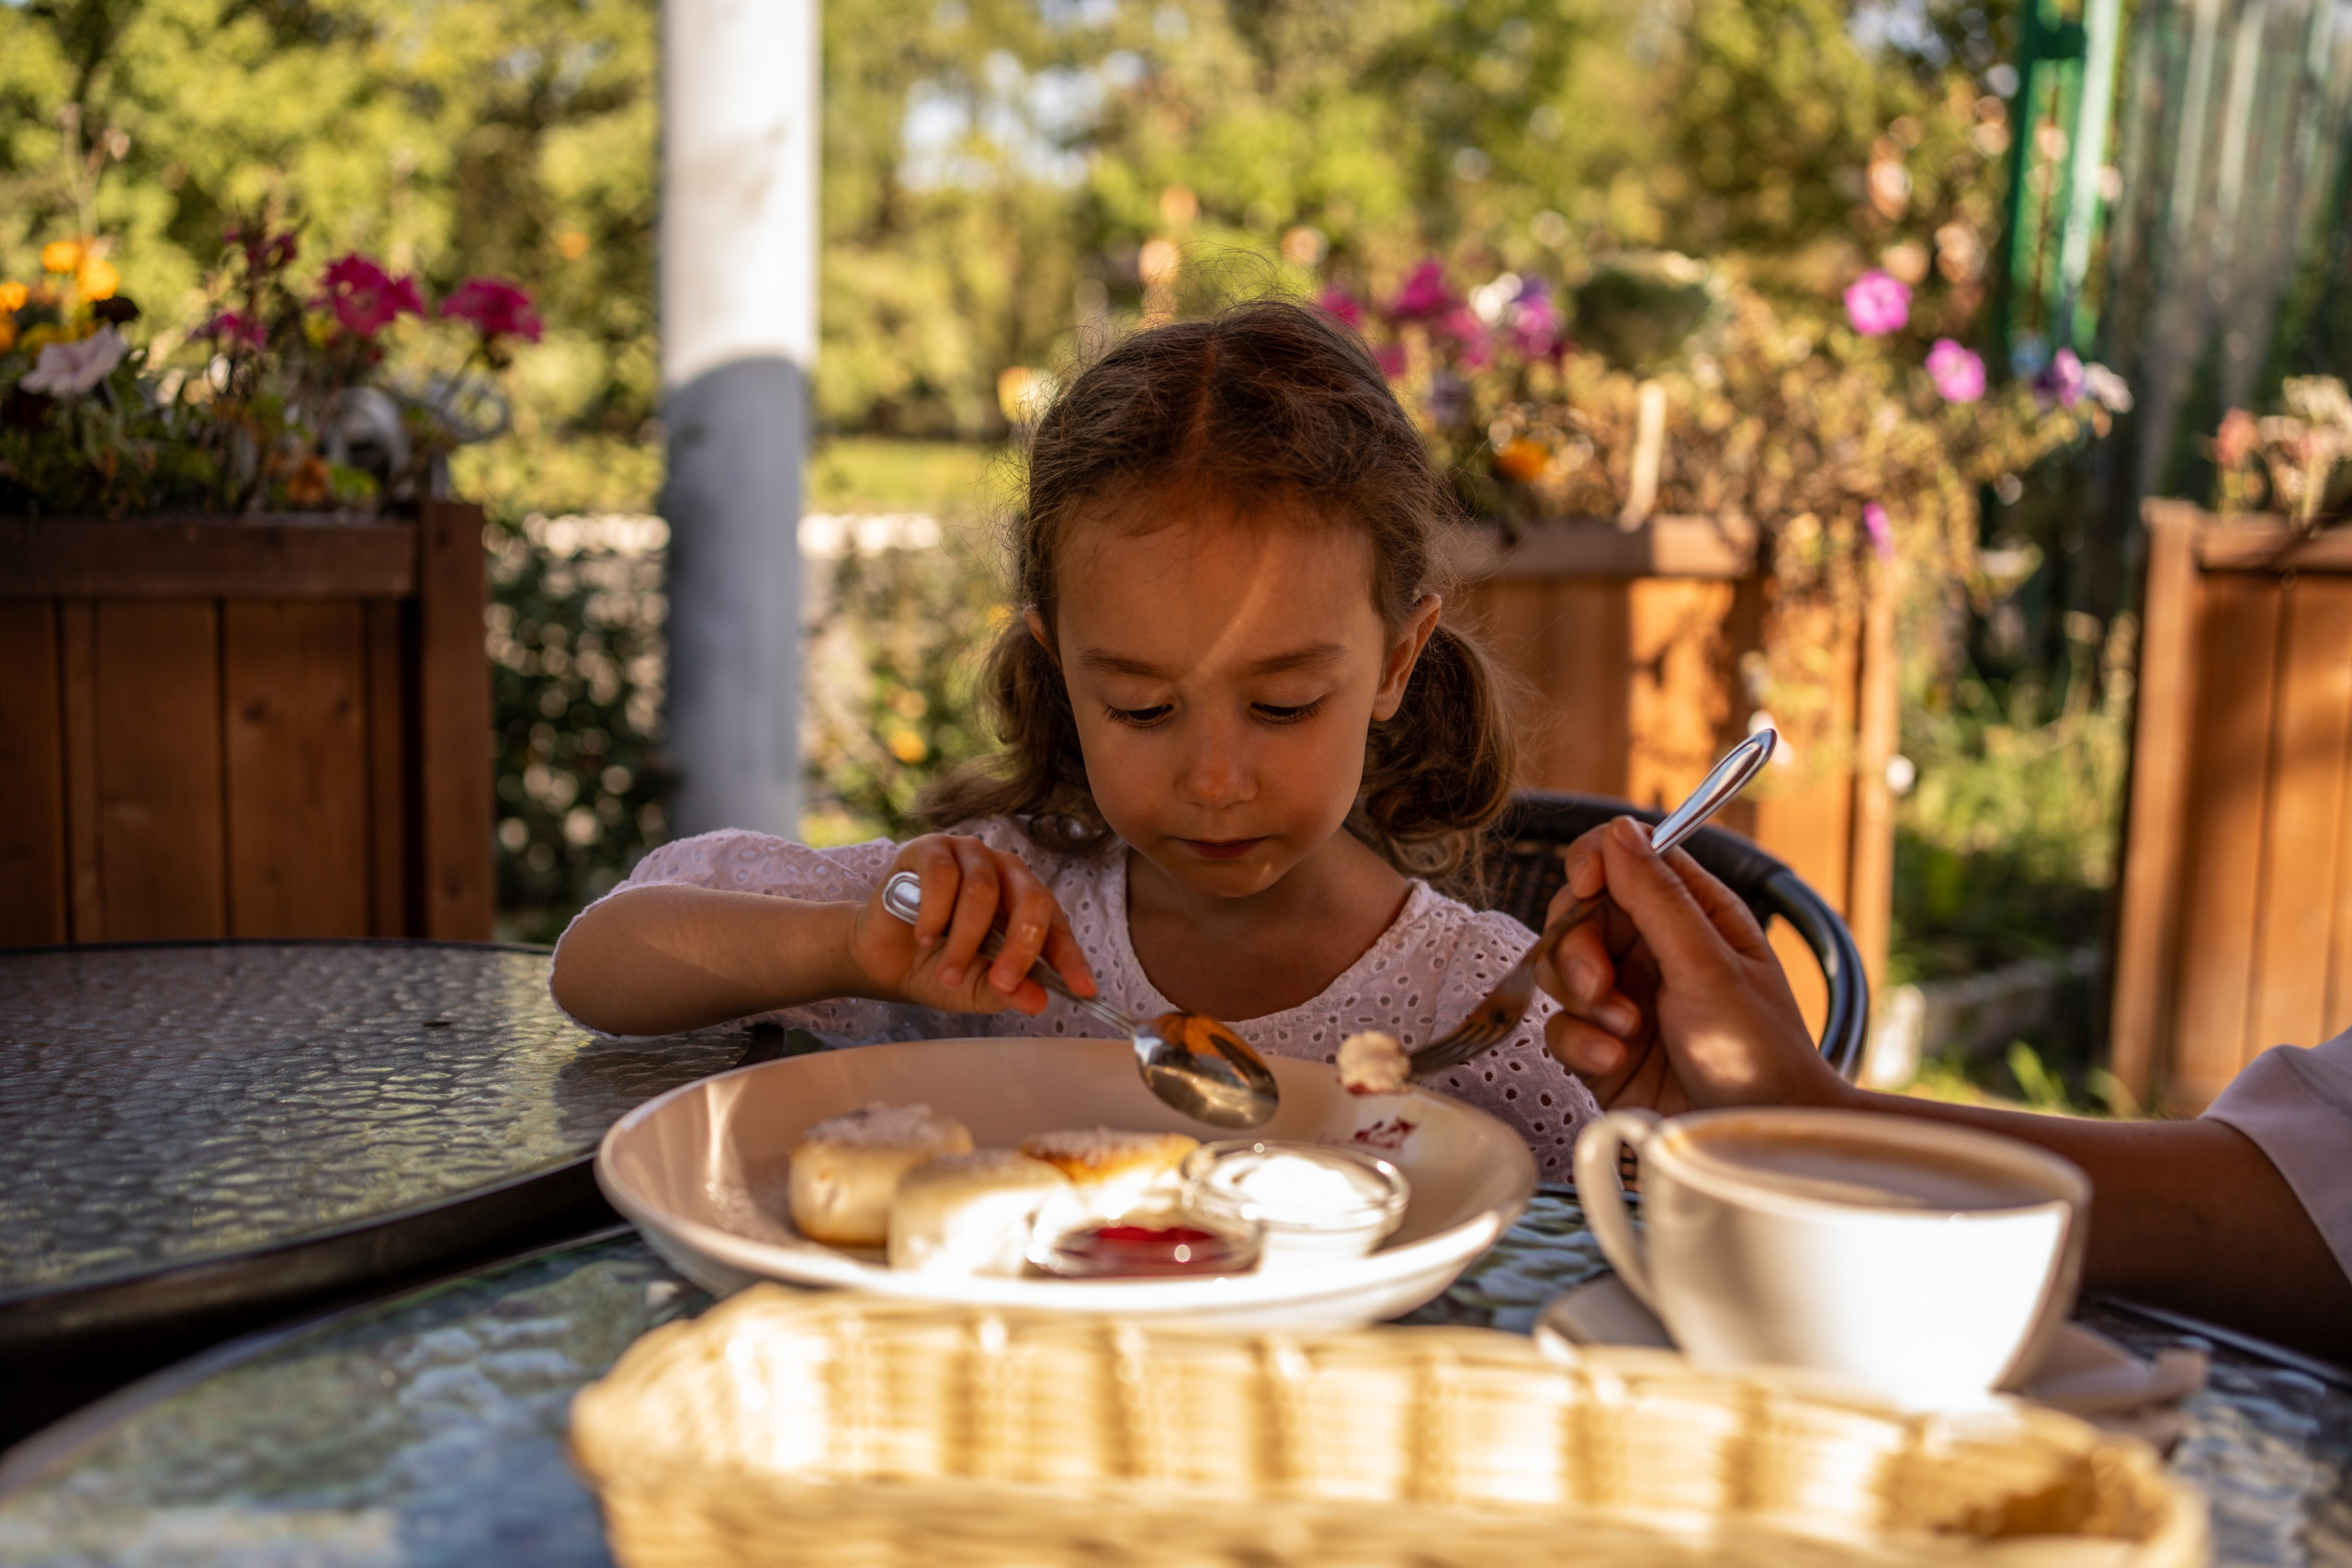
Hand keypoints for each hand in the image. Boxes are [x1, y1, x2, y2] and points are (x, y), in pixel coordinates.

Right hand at [846, 834, 1095, 1015]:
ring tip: (948, 974)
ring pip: (982, 891)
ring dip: (965, 941)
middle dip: (1020, 947)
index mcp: (1026, 904)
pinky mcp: (929, 848)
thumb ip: (1007, 991)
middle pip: (1030, 898)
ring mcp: (968, 855)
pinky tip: (924, 937)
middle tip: (1004, 983)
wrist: (883, 960)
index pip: (1057, 927)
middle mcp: (1005, 873)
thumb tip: (1037, 1001)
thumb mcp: (976, 989)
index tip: (1083, 990)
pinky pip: (942, 876)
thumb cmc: (936, 969)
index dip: (1071, 958)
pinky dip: (934, 913)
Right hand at [1535, 816, 1847, 1113]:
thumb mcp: (1708, 967)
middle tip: (1601, 983)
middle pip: (1580, 915)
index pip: (1628, 858)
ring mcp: (1626, 998)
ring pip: (1561, 970)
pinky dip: (1581, 1043)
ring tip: (1623, 1031)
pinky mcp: (1602, 1046)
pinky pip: (1561, 1025)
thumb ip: (1657, 897)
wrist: (1755, 1144)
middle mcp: (1656, 950)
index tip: (1584, 885)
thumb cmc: (1759, 1054)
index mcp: (1695, 914)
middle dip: (1579, 948)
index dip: (1595, 863)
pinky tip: (1615, 1060)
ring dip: (1582, 1000)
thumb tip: (1618, 829)